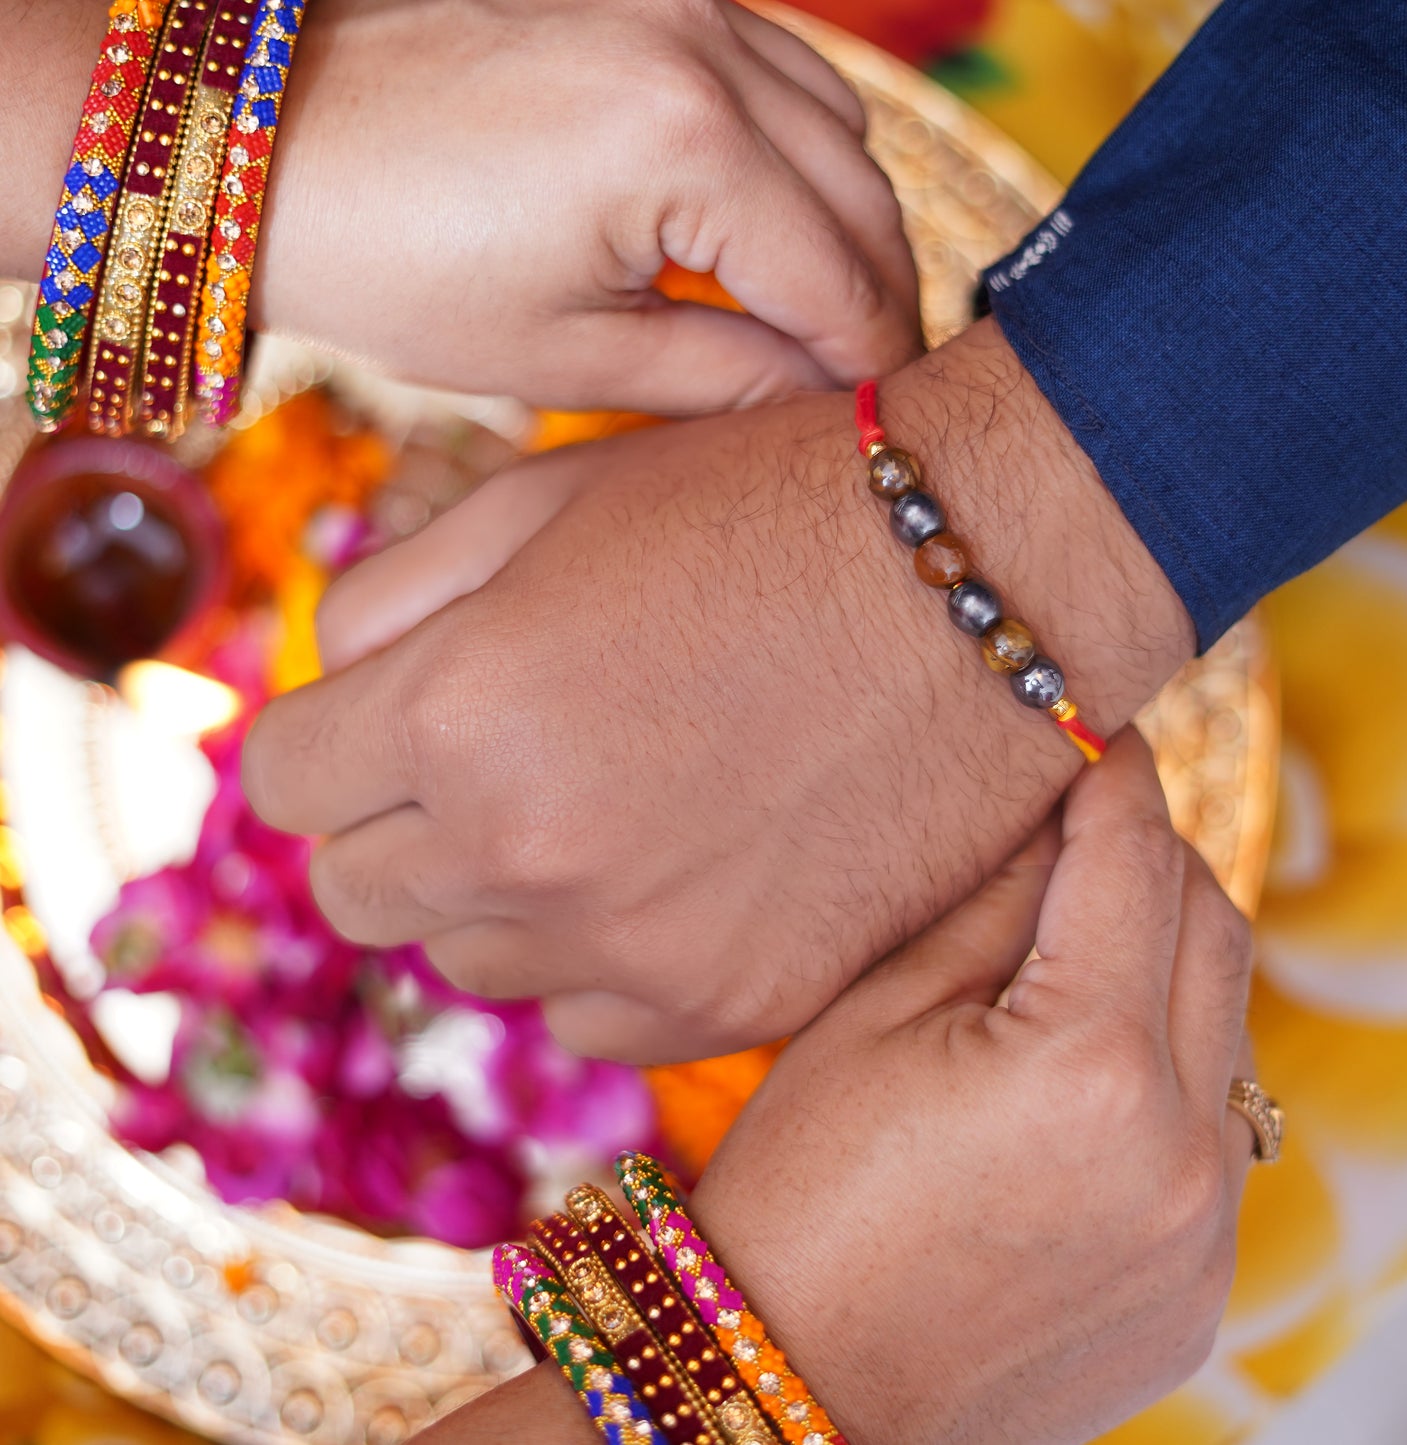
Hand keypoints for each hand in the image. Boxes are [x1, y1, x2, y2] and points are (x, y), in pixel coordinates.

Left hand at [243, 321, 1193, 1062]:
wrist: (988, 577)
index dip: (325, 740)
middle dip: (392, 822)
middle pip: (357, 892)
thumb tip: (327, 689)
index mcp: (459, 714)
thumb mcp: (549, 497)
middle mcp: (528, 854)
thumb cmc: (766, 506)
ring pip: (469, 963)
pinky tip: (669, 871)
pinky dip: (599, 955)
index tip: (383, 722)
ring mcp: (634, 946)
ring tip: (598, 803)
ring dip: (498, 892)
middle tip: (481, 761)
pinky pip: (589, 1018)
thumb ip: (391, 602)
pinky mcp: (733, 1003)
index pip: (283, 779)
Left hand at [249, 0, 920, 410]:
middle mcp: (704, 46)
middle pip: (862, 195)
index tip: (882, 430)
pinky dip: (797, 159)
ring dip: (846, 225)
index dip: (873, 366)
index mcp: (686, 143)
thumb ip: (721, 380)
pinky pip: (776, 76)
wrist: (273, 148)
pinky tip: (775, 229)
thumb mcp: (568, 357)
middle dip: (879, 299)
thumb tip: (818, 396)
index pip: (839, 278)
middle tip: (867, 387)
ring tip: (825, 320)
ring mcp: (681, 1)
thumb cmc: (396, 265)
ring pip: (836, 127)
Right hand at [690, 729, 1257, 1444]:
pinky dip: (1167, 1069)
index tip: (1103, 737)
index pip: (1135, 866)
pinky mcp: (1199, 1288)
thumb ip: (987, 903)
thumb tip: (1052, 817)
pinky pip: (1216, 1134)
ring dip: (1167, 965)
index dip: (1119, 782)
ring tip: (1076, 944)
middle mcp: (1179, 1153)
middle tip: (1089, 828)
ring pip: (1226, 1032)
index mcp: (1087, 1068)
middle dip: (1157, 860)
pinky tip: (1082, 1065)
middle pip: (1213, 935)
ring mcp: (1203, 1234)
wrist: (794, 1382)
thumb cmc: (803, 1188)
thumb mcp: (875, 1016)